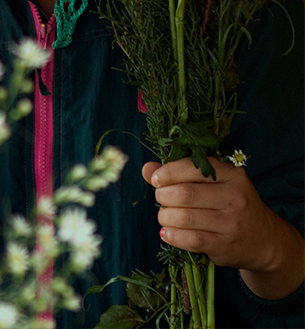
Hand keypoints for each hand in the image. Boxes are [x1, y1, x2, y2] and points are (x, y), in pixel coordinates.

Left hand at [143, 157, 304, 299]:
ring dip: (165, 217)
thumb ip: (181, 173)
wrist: (265, 240)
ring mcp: (231, 223)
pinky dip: (172, 235)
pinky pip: (189, 239)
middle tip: (162, 200)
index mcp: (232, 175)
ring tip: (165, 217)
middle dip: (163, 196)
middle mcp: (235, 197)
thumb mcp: (215, 184)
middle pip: (184, 193)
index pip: (193, 167)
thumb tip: (147, 169)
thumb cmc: (231, 205)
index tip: (157, 180)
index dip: (168, 172)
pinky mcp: (225, 245)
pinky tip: (168, 232)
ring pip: (184, 217)